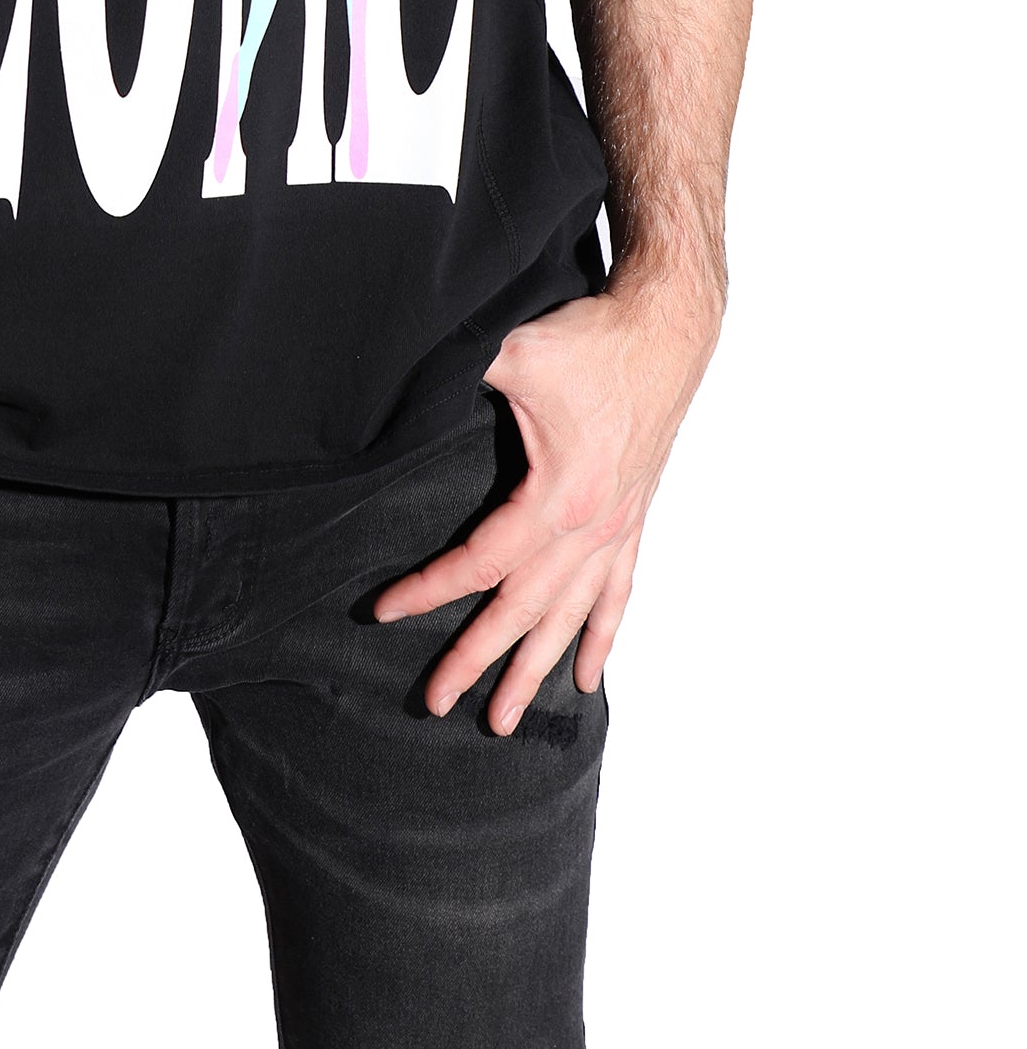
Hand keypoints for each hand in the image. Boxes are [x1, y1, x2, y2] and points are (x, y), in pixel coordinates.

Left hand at [372, 276, 719, 733]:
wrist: (666, 330)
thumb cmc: (592, 340)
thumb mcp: (515, 351)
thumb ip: (457, 368)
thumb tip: (398, 374)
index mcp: (558, 498)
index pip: (479, 563)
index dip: (427, 591)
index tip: (381, 610)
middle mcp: (592, 527)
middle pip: (522, 611)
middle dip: (476, 660)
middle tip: (434, 702)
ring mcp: (618, 527)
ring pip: (570, 617)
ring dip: (536, 671)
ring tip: (502, 718)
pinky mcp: (633, 517)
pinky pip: (617, 593)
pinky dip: (600, 638)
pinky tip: (587, 677)